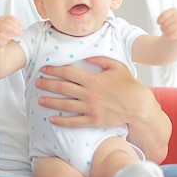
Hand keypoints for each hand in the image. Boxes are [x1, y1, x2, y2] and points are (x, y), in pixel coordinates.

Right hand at [0, 15, 21, 48]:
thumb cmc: (2, 34)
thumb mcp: (10, 29)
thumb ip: (14, 26)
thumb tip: (20, 27)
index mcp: (2, 19)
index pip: (11, 18)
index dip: (17, 23)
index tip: (21, 27)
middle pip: (7, 21)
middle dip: (15, 27)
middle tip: (19, 32)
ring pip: (3, 26)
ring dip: (12, 30)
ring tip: (16, 34)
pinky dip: (6, 37)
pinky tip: (9, 38)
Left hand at [35, 57, 150, 128]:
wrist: (139, 106)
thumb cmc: (128, 85)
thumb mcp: (116, 66)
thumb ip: (99, 59)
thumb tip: (85, 55)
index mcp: (92, 79)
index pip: (67, 73)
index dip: (53, 70)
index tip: (44, 69)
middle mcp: (89, 93)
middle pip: (62, 87)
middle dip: (47, 84)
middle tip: (36, 82)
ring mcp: (90, 108)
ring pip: (65, 105)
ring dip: (50, 102)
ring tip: (39, 99)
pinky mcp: (93, 120)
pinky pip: (74, 121)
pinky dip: (61, 121)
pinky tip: (51, 119)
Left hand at [157, 7, 176, 41]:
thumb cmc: (170, 24)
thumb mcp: (165, 19)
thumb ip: (158, 21)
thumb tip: (146, 31)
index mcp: (174, 11)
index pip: (164, 15)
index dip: (159, 20)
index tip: (158, 23)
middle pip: (166, 23)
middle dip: (162, 27)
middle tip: (163, 29)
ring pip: (170, 29)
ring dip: (165, 32)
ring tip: (165, 33)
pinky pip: (176, 33)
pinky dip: (170, 36)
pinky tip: (167, 38)